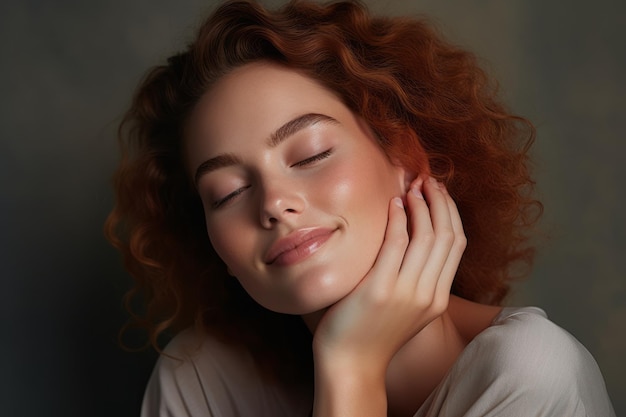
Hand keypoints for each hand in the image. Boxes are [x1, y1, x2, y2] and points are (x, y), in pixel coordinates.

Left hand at [311, 176, 466, 415]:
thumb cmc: (371, 333)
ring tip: (412, 186)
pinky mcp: (381, 289)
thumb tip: (410, 241)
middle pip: (448, 236)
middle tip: (429, 180)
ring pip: (428, 236)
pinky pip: (396, 244)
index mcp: (438, 298)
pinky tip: (393, 204)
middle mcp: (429, 294)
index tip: (440, 193)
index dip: (451, 214)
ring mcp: (407, 292)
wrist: (351, 365)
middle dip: (441, 202)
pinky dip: (398, 219)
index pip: (457, 246)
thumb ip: (414, 279)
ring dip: (422, 205)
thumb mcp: (405, 308)